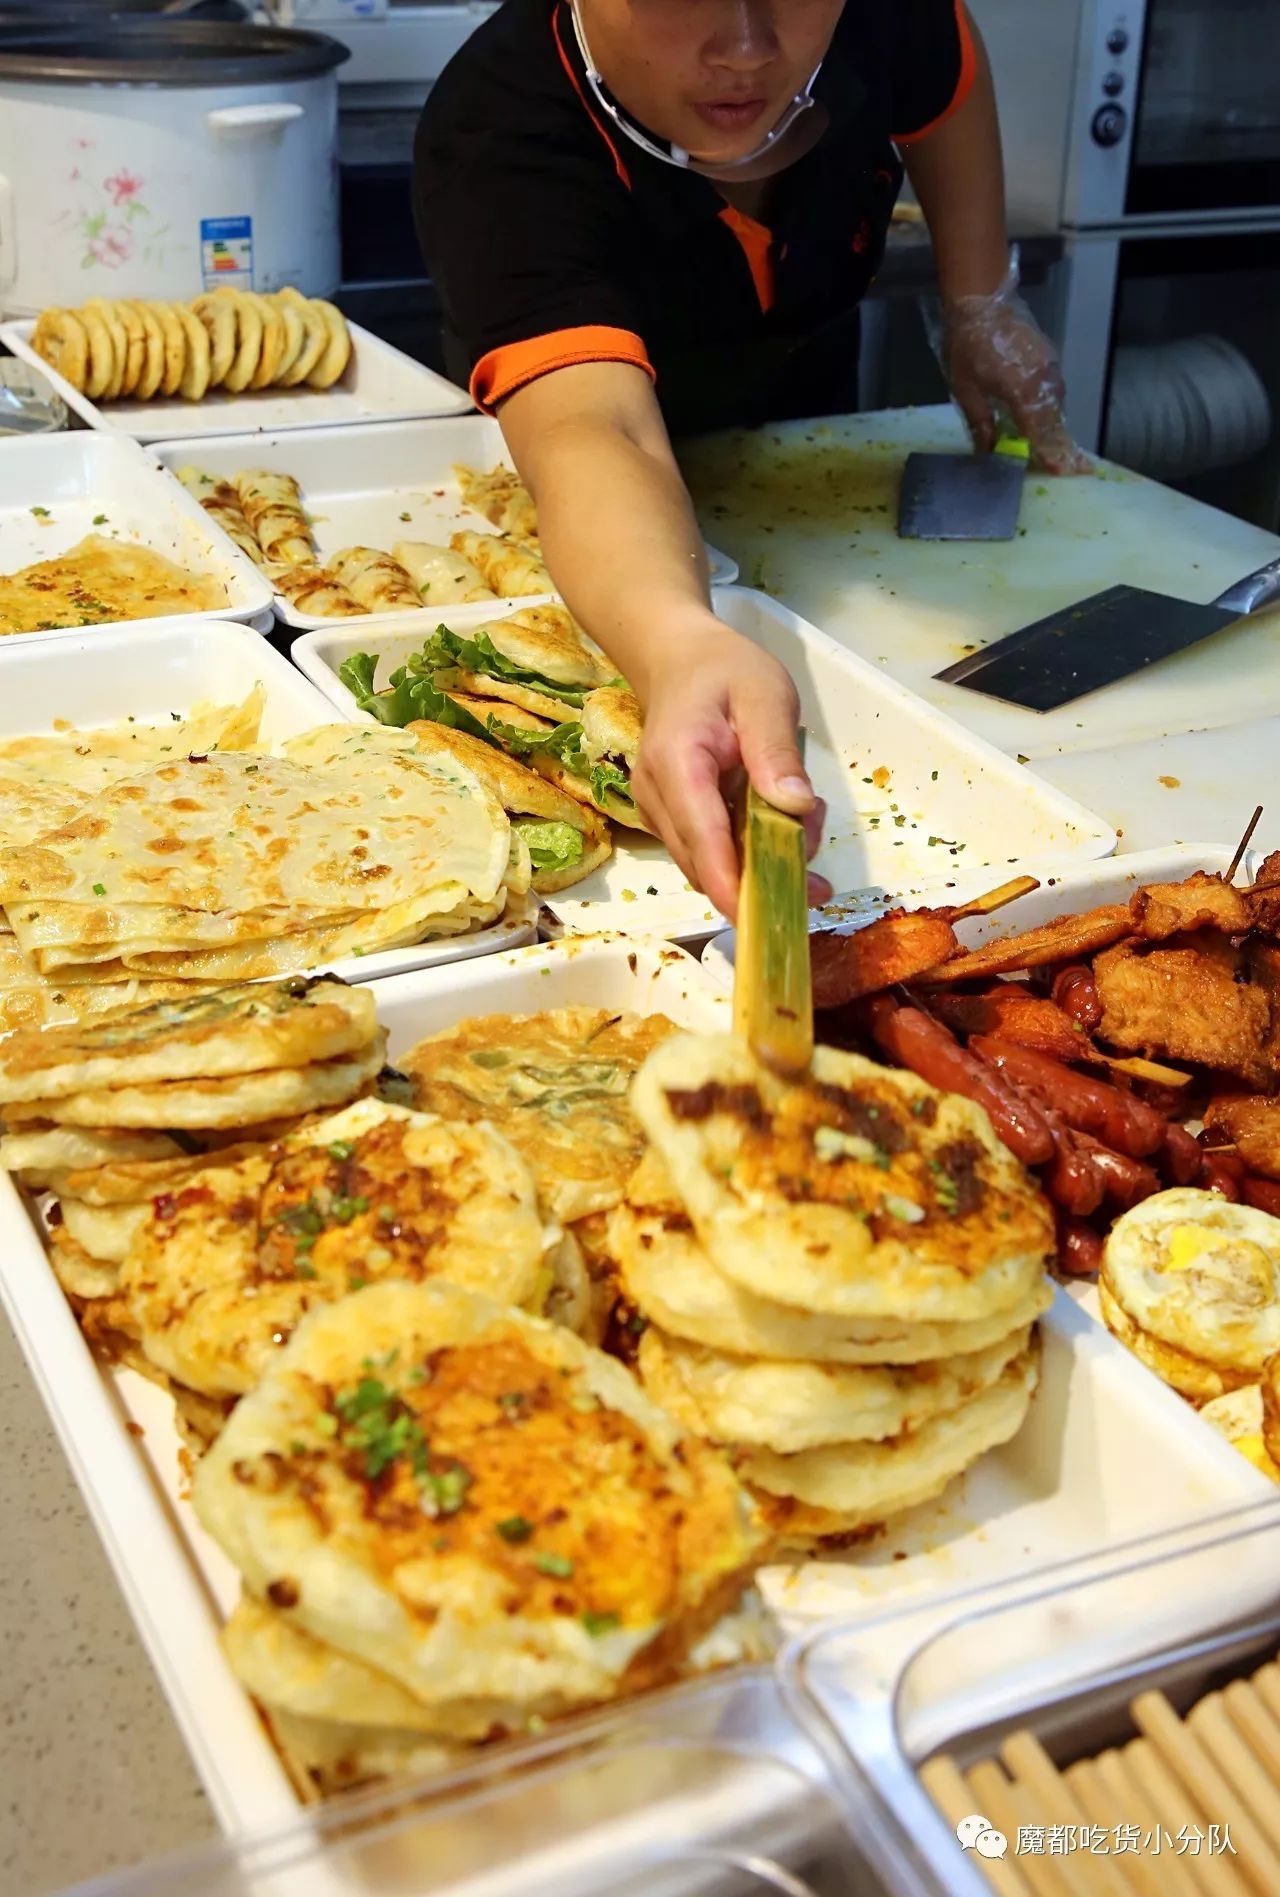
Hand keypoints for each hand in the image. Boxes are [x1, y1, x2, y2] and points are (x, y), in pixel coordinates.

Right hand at [631, 618, 829, 919]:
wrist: (680, 659)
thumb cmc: (724, 671)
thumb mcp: (765, 695)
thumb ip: (777, 751)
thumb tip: (795, 806)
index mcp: (677, 763)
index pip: (702, 836)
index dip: (731, 883)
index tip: (761, 918)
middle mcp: (657, 796)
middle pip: (706, 863)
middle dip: (763, 873)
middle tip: (818, 847)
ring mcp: (660, 812)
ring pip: (710, 863)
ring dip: (762, 860)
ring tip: (806, 823)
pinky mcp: (671, 820)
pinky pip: (711, 851)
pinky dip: (750, 849)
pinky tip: (782, 822)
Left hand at [940, 264, 1090, 475]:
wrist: (981, 303)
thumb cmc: (967, 346)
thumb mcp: (966, 390)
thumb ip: (981, 423)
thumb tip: (987, 452)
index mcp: (1021, 390)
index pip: (1040, 431)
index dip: (1051, 454)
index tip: (1065, 472)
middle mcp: (1043, 380)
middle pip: (1055, 421)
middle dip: (1062, 446)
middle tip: (1076, 469)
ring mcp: (1050, 366)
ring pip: (1056, 406)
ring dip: (1056, 429)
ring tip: (1060, 452)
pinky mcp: (1049, 357)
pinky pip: (1054, 391)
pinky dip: (1051, 409)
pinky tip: (1046, 422)